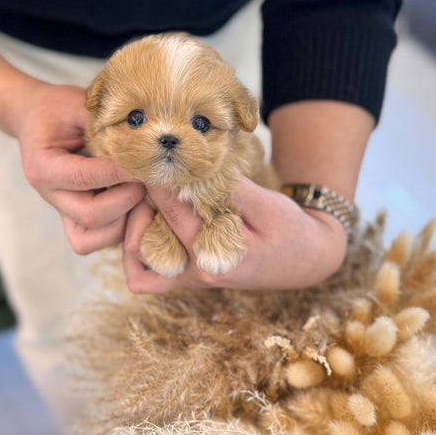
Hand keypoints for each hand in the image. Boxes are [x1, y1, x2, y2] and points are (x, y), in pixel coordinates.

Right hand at [15, 82, 145, 252]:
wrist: (36, 118)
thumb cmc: (58, 109)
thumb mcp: (78, 105)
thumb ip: (104, 124)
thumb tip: (144, 139)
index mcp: (43, 166)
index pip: (84, 177)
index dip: (119, 171)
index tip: (145, 159)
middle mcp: (50, 195)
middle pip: (91, 215)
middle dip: (127, 198)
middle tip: (147, 178)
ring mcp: (62, 211)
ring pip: (96, 236)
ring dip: (126, 218)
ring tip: (141, 191)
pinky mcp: (74, 219)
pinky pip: (97, 239)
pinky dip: (120, 228)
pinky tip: (132, 203)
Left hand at [122, 177, 347, 292]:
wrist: (304, 259)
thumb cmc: (288, 229)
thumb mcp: (265, 203)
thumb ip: (227, 189)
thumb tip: (191, 165)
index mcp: (217, 256)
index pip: (173, 210)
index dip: (155, 178)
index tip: (147, 154)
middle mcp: (198, 274)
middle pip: (142, 240)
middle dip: (137, 203)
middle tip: (140, 175)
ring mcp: (189, 280)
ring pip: (136, 264)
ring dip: (132, 229)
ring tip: (143, 197)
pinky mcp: (185, 278)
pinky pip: (145, 276)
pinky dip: (138, 249)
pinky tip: (149, 219)